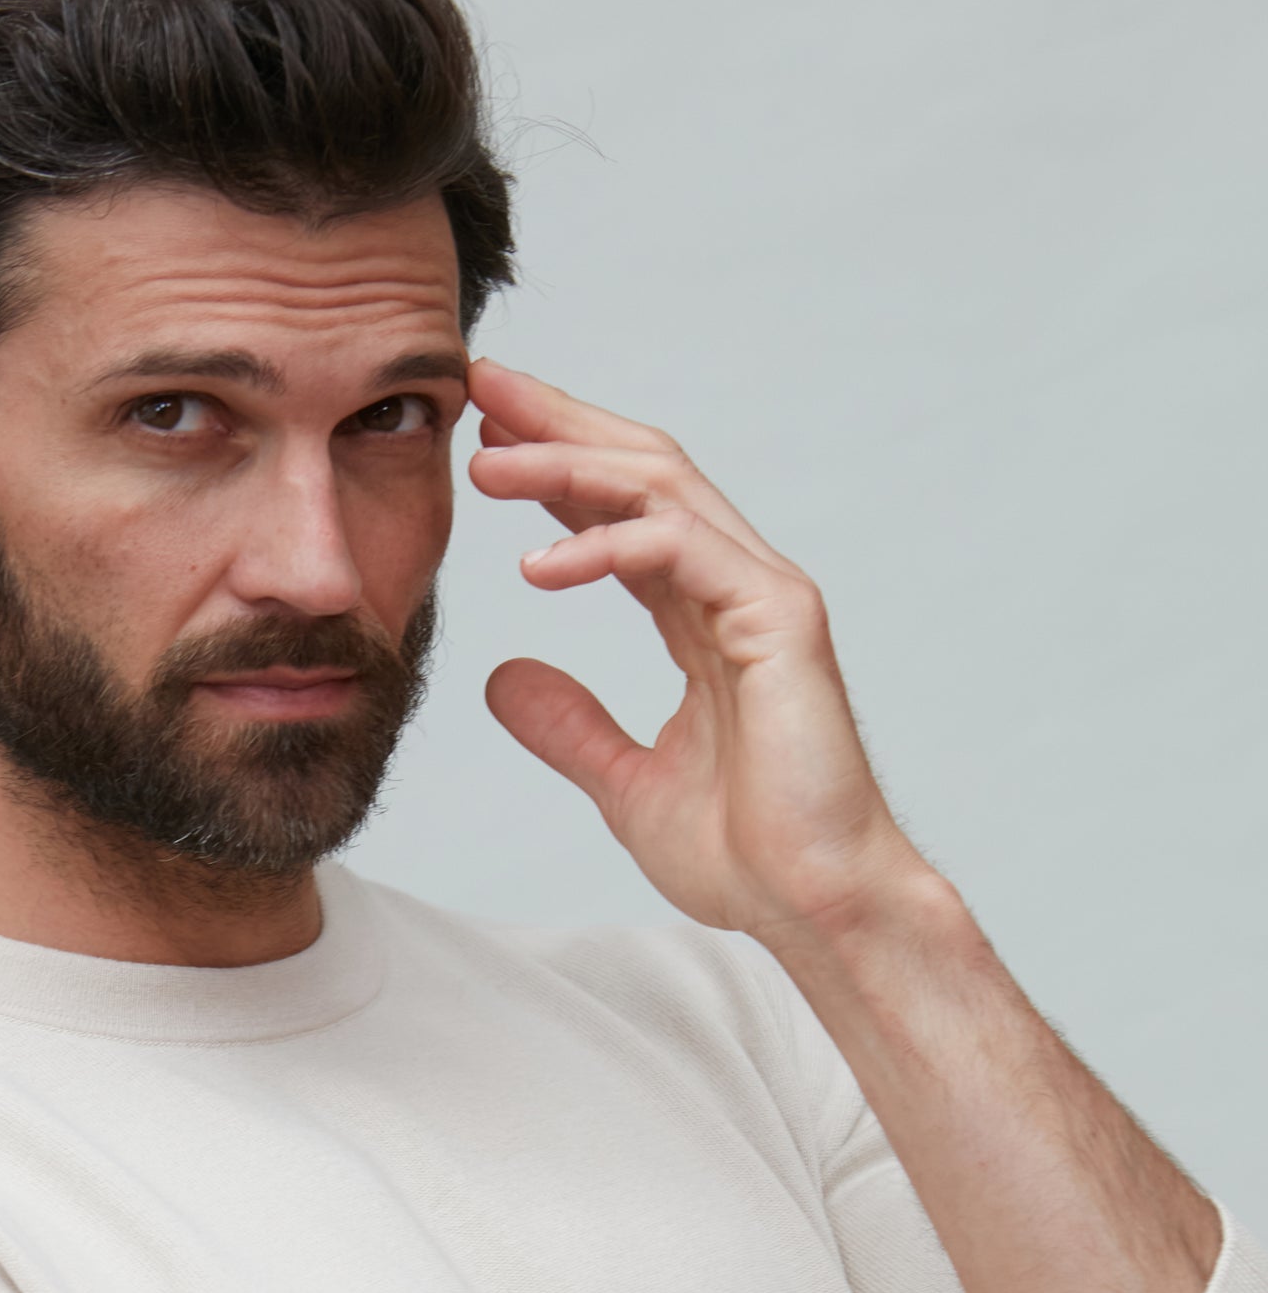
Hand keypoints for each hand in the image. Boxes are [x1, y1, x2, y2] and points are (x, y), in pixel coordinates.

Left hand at [467, 359, 928, 943]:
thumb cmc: (749, 856)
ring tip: (484, 462)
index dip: (553, 468)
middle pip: (642, 471)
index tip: (481, 437)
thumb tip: (506, 680)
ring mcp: (763, 596)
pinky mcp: (779, 619)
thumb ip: (571, 728)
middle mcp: (737, 587)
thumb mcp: (626, 784)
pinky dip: (606, 546)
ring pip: (659, 492)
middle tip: (478, 387)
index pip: (622, 514)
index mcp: (704, 618)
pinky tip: (537, 565)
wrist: (815, 905)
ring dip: (566, 467)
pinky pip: (681, 551)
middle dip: (558, 424)